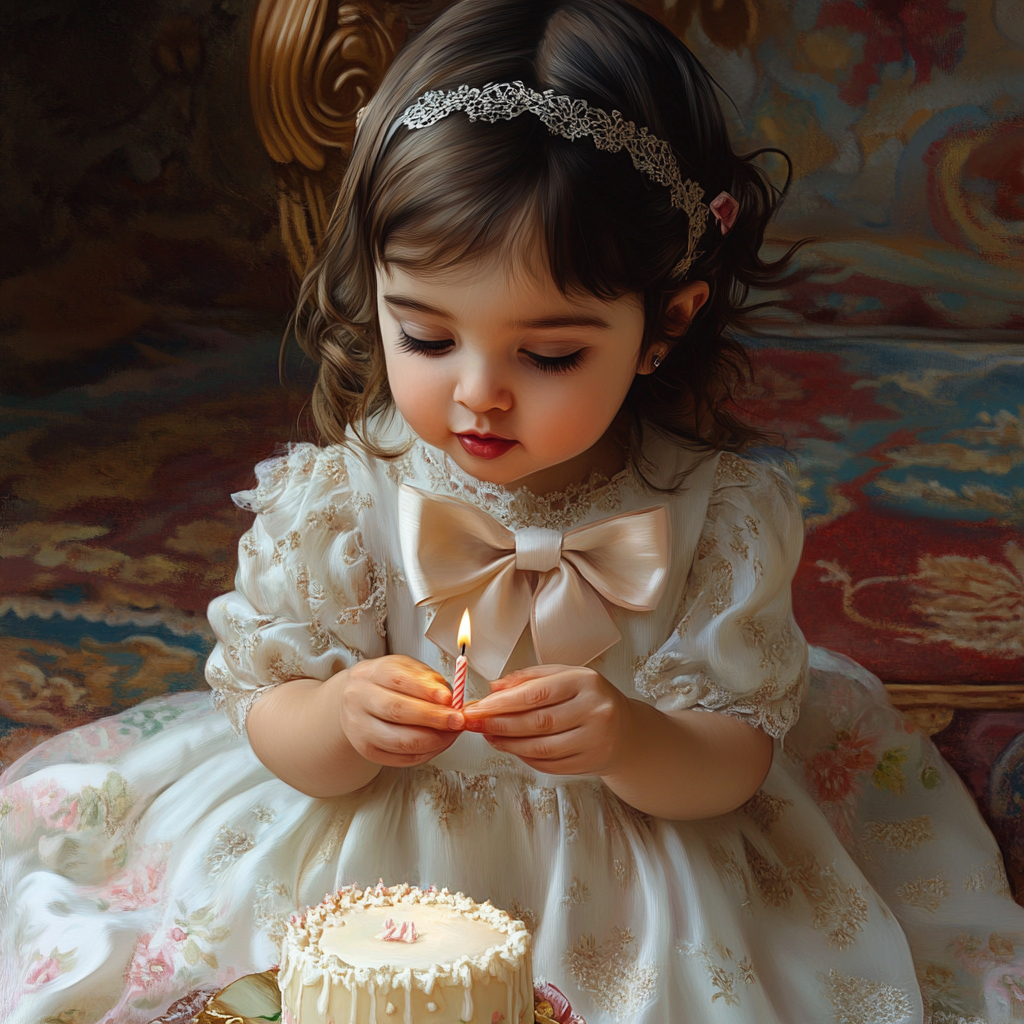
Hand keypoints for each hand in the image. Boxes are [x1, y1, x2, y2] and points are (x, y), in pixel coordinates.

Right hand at [337, 655, 463, 767]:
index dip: (425, 690)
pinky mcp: (368, 751)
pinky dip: (426, 752)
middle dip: (432, 718)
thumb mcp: (406, 669)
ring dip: (433, 740)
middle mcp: (359, 700)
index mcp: (371, 673)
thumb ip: (428, 681)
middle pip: (396, 711)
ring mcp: (360, 729)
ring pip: (399, 740)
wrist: (356, 700)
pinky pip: (402, 758)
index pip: (398, 680)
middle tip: (458, 720)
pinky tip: (439, 742)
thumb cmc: (388, 683)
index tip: (449, 698)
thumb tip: (450, 699)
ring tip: (452, 733)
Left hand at [461, 665, 634, 775]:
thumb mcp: (565, 676)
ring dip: (508, 744)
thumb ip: (529, 678)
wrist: (626, 730)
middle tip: (474, 724)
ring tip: (488, 736)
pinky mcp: (591, 763)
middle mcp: (595, 710)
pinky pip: (549, 765)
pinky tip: (511, 748)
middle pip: (537, 722)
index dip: (503, 703)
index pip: (537, 694)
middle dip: (499, 724)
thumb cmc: (589, 699)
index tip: (477, 707)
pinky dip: (524, 757)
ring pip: (541, 748)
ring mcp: (596, 740)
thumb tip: (494, 688)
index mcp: (586, 682)